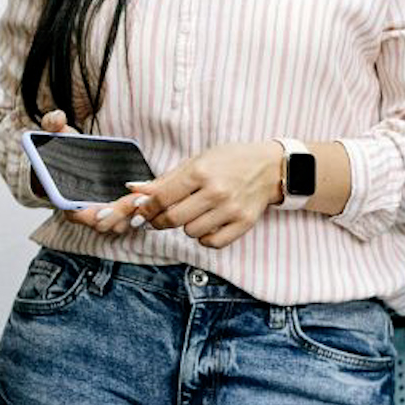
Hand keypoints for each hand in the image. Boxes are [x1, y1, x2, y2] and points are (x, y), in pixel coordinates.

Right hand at [33, 111, 155, 235]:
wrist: (68, 162)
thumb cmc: (60, 152)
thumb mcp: (54, 134)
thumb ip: (52, 124)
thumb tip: (57, 118)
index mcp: (64, 199)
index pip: (77, 216)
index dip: (92, 216)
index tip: (106, 210)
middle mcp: (84, 211)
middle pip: (104, 224)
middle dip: (121, 215)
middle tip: (138, 199)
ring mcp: (102, 213)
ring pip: (120, 224)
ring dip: (134, 215)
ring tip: (147, 198)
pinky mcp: (118, 210)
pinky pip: (131, 217)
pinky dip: (141, 211)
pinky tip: (151, 197)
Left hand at [132, 140, 284, 248]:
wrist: (270, 167)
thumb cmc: (229, 161)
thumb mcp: (197, 161)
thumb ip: (166, 179)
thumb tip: (134, 190)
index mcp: (201, 172)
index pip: (161, 198)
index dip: (146, 208)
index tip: (142, 211)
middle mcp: (216, 191)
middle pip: (172, 219)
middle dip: (159, 221)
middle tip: (160, 217)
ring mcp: (231, 209)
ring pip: (190, 232)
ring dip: (186, 226)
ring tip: (195, 213)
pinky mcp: (244, 223)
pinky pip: (212, 242)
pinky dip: (205, 237)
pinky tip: (208, 224)